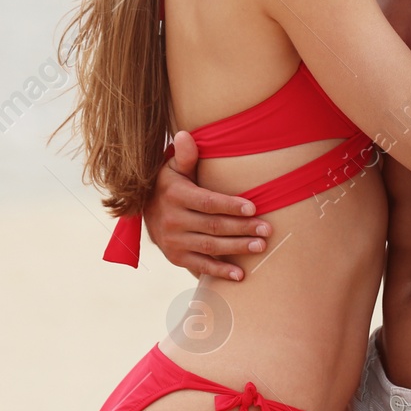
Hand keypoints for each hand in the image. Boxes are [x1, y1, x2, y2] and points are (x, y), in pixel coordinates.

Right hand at [144, 130, 272, 281]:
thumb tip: (185, 135)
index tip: (254, 208)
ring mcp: (173, 241)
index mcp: (175, 195)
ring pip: (210, 246)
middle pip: (213, 226)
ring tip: (261, 246)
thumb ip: (185, 155)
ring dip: (237, 248)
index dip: (231, 206)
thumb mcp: (173, 168)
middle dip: (242, 228)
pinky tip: (240, 275)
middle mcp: (173, 220)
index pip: (208, 202)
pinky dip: (220, 271)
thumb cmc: (169, 184)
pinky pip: (200, 266)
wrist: (142, 211)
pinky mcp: (176, 257)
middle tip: (267, 230)